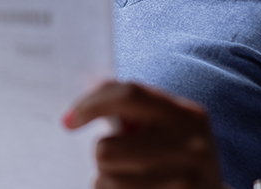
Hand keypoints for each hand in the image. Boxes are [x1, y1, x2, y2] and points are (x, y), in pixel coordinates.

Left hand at [63, 81, 224, 188]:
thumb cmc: (175, 158)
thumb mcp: (165, 127)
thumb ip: (132, 106)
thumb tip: (89, 81)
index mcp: (187, 115)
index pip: (128, 95)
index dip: (90, 104)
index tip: (69, 120)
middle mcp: (191, 146)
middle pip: (107, 148)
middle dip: (101, 155)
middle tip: (117, 160)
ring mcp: (184, 180)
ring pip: (106, 179)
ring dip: (106, 180)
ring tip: (128, 179)